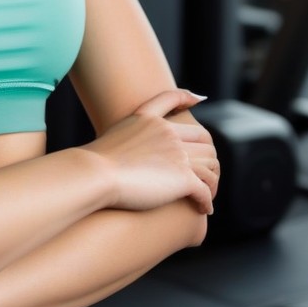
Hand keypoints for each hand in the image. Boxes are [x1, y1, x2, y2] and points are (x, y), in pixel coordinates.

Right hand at [81, 89, 217, 214]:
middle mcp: (168, 133)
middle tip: (206, 174)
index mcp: (150, 120)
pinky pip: (205, 190)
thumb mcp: (110, 139)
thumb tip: (127, 153)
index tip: (197, 98)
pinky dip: (207, 201)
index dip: (187, 98)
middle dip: (208, 157)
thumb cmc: (96, 162)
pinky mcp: (183, 178)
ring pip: (209, 166)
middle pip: (203, 141)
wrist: (96, 172)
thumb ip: (127, 138)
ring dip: (212, 182)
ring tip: (207, 195)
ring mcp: (178, 155)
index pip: (173, 100)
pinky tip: (204, 209)